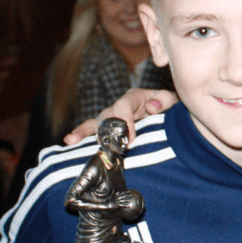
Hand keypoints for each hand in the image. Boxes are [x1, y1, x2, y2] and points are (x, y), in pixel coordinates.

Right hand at [63, 89, 178, 143]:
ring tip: (71, 140)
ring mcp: (113, 117)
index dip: (124, 121)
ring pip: (96, 123)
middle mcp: (121, 106)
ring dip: (84, 132)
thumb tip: (152, 107)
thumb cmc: (170, 109)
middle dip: (105, 130)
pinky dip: (81, 135)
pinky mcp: (109, 129)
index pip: (124, 105)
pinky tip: (69, 141)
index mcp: (135, 96)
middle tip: (105, 145)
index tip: (129, 139)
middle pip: (107, 114)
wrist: (171, 118)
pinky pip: (93, 131)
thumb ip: (164, 101)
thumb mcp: (172, 102)